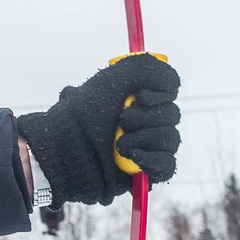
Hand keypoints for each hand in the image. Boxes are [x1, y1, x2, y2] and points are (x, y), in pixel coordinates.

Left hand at [16, 52, 181, 207]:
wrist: (67, 150)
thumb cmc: (84, 113)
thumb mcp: (112, 79)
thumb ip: (147, 68)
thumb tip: (173, 83)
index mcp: (138, 97)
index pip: (170, 90)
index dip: (161, 93)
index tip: (141, 95)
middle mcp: (144, 120)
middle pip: (172, 115)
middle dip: (147, 117)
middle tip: (122, 120)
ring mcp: (146, 147)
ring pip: (171, 139)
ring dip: (145, 138)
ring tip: (119, 145)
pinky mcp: (145, 172)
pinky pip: (167, 166)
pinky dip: (153, 160)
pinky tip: (133, 157)